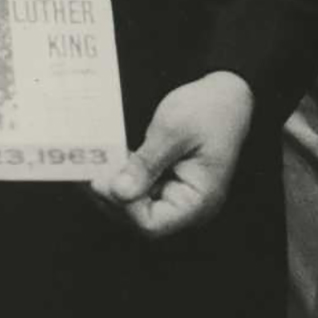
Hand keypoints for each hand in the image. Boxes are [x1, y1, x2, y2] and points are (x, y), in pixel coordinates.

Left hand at [90, 70, 255, 238]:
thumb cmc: (209, 108)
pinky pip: (140, 192)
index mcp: (199, 200)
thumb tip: (118, 192)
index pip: (152, 224)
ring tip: (94, 164)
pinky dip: (122, 179)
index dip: (123, 207)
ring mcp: (179, 196)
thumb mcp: (173, 129)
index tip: (101, 180)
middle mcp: (190, 207)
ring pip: (136, 208)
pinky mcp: (168, 184)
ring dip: (113, 188)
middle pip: (140, 220)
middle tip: (90, 169)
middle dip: (112, 197)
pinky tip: (108, 162)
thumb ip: (146, 163)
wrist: (228, 93)